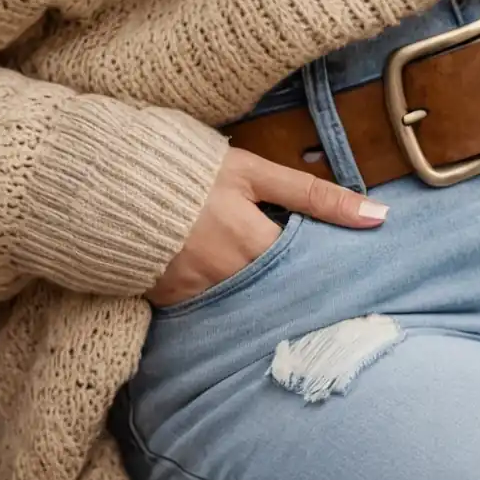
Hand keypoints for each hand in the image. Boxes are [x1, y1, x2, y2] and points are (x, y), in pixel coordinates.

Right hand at [146, 149, 387, 306]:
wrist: (100, 181)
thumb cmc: (184, 169)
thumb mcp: (253, 173)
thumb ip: (315, 196)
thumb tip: (379, 216)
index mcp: (254, 244)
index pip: (309, 271)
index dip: (330, 274)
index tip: (353, 280)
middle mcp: (228, 278)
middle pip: (282, 295)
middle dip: (303, 296)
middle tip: (332, 302)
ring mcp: (195, 293)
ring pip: (249, 307)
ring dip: (269, 303)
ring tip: (289, 300)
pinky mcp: (168, 302)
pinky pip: (211, 311)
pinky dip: (231, 306)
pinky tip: (246, 302)